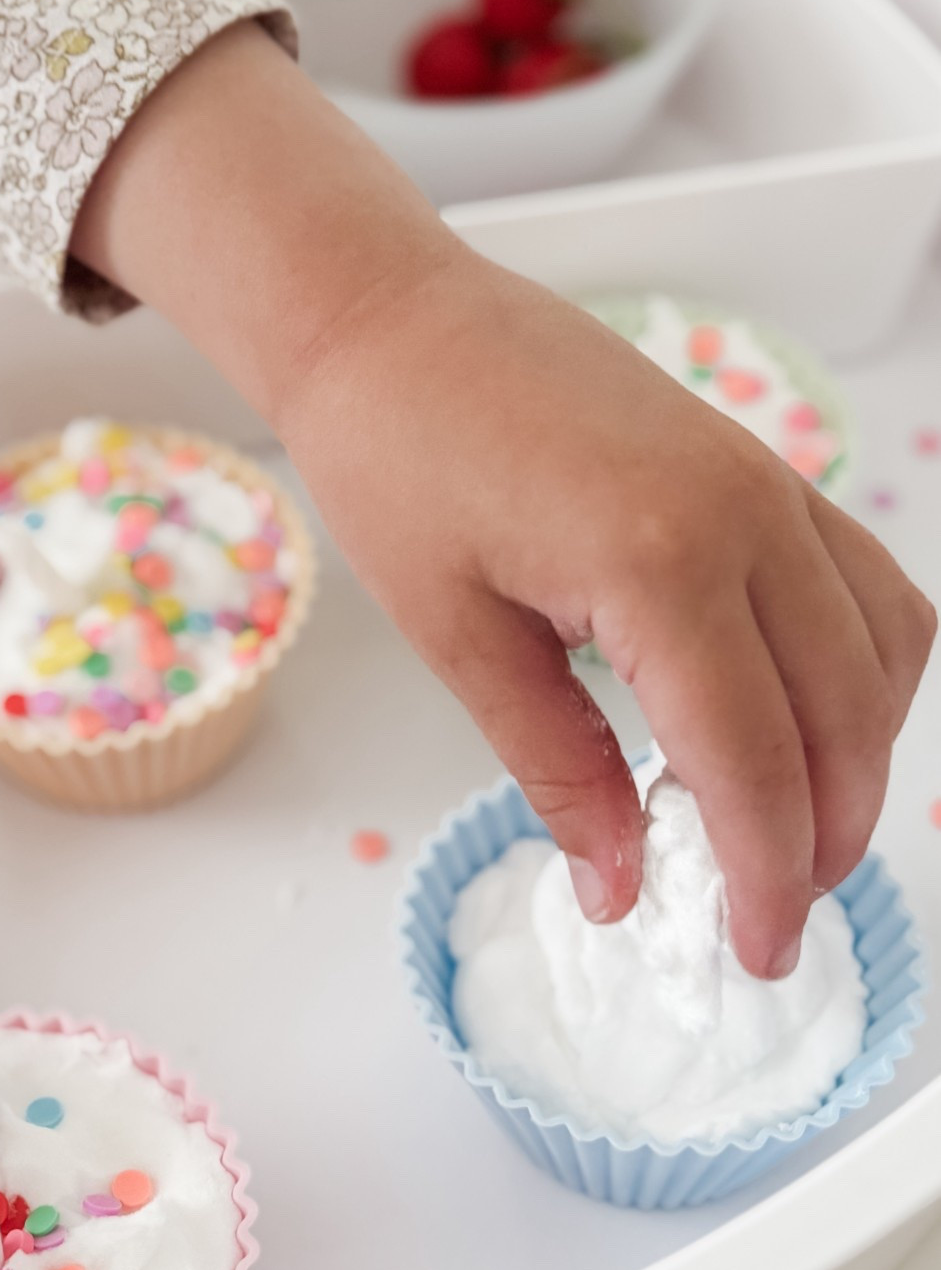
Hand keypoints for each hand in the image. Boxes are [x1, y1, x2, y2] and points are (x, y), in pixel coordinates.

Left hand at [73, 23, 935, 975]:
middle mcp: (744, 515)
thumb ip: (556, 765)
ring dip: (859, 755)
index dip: (767, 876)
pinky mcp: (757, 466)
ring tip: (791, 833)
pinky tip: (802, 718)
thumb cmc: (396, 452)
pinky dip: (860, 667)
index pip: (755, 762)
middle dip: (824, 837)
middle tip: (768, 919)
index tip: (756, 951)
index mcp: (661, 561)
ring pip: (881, 648)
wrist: (388, 318)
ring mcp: (765, 480)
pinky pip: (860, 579)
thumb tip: (619, 881)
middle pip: (841, 717)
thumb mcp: (458, 636)